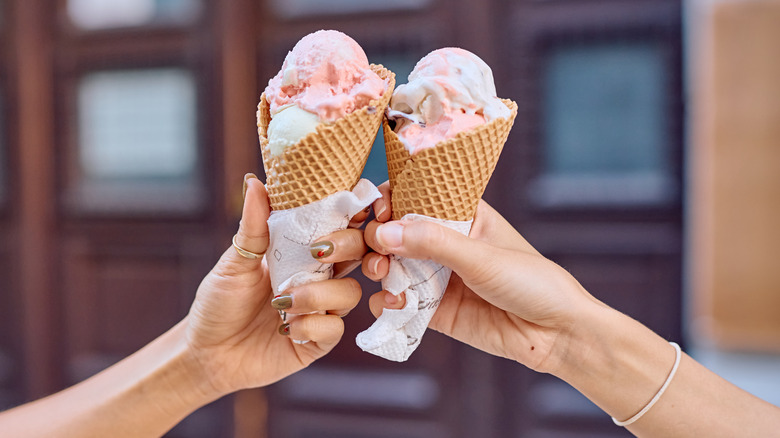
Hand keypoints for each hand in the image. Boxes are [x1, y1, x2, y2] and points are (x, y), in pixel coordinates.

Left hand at [185, 174, 366, 394]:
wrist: (206, 354)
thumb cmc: (219, 303)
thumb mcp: (234, 262)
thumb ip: (253, 226)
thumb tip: (255, 182)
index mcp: (302, 252)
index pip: (340, 227)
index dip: (354, 215)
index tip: (352, 208)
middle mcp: (319, 278)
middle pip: (359, 254)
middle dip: (347, 247)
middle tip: (318, 252)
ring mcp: (321, 310)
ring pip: (350, 293)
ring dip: (318, 295)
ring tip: (282, 302)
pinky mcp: (317, 341)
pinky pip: (334, 329)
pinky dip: (311, 326)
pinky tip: (284, 329)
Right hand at [362, 182, 596, 371]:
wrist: (557, 336)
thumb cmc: (532, 282)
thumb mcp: (482, 256)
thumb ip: (433, 242)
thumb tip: (385, 231)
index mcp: (465, 216)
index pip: (419, 196)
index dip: (393, 198)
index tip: (380, 209)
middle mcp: (448, 244)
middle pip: (398, 231)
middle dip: (379, 237)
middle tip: (377, 247)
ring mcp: (440, 277)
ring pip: (393, 266)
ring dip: (378, 267)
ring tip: (381, 273)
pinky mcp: (435, 311)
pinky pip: (400, 302)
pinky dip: (388, 302)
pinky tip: (394, 304)